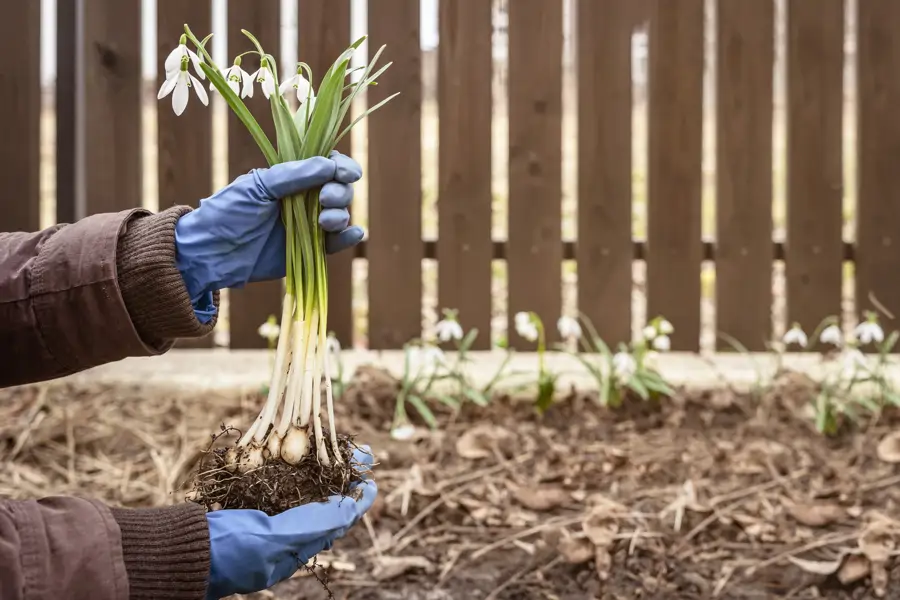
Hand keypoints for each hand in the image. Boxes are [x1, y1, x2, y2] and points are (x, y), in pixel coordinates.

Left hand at [175, 151, 363, 303]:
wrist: (211, 253)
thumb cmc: (228, 213)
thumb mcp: (257, 186)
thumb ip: (293, 175)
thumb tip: (329, 165)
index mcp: (291, 177)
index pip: (326, 164)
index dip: (341, 166)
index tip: (344, 173)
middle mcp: (304, 198)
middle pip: (339, 188)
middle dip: (339, 192)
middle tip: (325, 199)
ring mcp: (308, 224)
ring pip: (340, 214)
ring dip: (340, 214)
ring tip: (324, 222)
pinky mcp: (310, 250)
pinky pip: (336, 242)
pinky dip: (349, 237)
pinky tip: (354, 233)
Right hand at [204, 448, 376, 599]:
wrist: (180, 550)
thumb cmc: (229, 550)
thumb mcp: (277, 540)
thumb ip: (316, 524)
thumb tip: (353, 509)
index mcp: (296, 547)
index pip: (337, 518)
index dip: (356, 496)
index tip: (371, 475)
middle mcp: (284, 535)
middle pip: (324, 502)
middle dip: (342, 476)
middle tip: (358, 453)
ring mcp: (265, 521)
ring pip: (303, 491)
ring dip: (321, 469)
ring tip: (334, 448)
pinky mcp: (247, 507)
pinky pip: (275, 486)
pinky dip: (289, 469)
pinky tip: (295, 453)